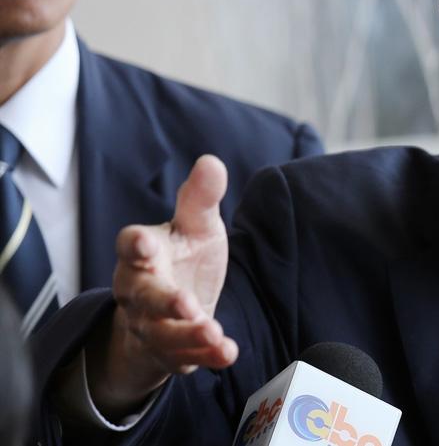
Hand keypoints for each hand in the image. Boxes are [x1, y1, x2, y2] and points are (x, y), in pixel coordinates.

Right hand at [87, 155, 237, 417]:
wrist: (174, 308)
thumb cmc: (183, 256)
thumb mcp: (196, 225)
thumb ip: (200, 198)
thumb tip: (211, 162)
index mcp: (143, 253)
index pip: (129, 245)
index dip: (135, 245)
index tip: (143, 243)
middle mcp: (140, 291)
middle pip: (143, 297)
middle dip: (163, 301)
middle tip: (185, 303)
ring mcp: (153, 325)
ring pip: (162, 333)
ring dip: (187, 334)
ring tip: (212, 332)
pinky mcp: (171, 352)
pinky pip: (185, 358)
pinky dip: (206, 357)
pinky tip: (227, 352)